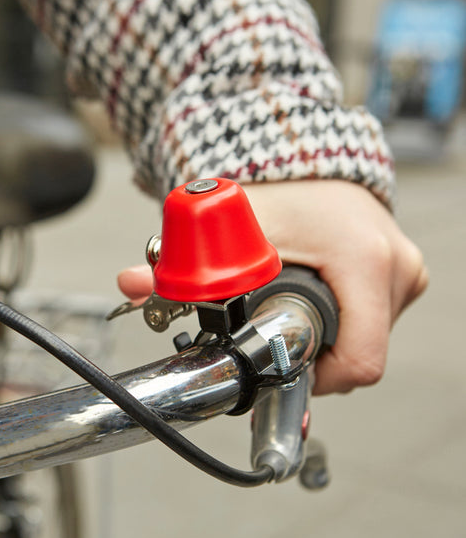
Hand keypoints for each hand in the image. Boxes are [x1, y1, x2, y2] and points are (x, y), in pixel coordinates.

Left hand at [118, 180, 427, 394]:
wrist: (312, 159)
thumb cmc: (281, 187)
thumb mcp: (231, 226)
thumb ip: (180, 264)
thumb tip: (132, 286)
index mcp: (364, 262)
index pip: (357, 362)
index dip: (312, 378)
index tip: (279, 365)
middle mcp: (397, 267)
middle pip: (357, 355)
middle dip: (310, 356)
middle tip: (273, 334)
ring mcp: (406, 271)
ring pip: (363, 341)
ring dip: (323, 339)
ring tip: (291, 309)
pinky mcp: (403, 272)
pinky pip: (370, 321)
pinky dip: (338, 323)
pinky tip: (312, 302)